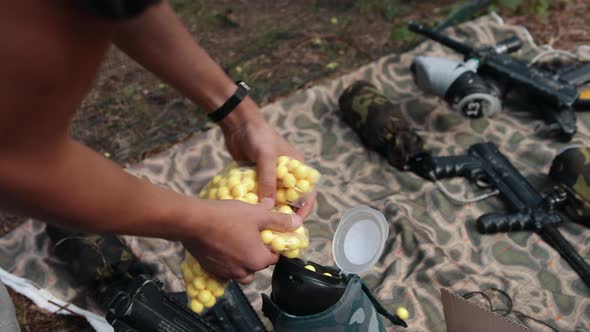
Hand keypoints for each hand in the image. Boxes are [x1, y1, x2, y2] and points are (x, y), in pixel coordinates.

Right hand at [182, 199, 301, 283]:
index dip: (274, 244)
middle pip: (258, 265)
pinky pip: (226, 270)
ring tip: (238, 242)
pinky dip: (228, 261)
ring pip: (242, 271)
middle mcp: (243, 272)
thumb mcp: (258, 214)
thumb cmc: (227, 217)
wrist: (192, 221)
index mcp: (257, 260)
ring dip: (244, 260)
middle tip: (252, 234)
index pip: (275, 257)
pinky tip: (223, 246)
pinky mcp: (211, 270)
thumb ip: (279, 221)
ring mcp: (225, 273)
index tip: (268, 233)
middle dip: (258, 252)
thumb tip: (297, 223)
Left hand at [221, 106, 315, 217]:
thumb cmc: (257, 136)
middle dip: (285, 214)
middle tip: (278, 230)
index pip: (307, 193)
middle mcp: (286, 174)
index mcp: (297, 167)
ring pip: (274, 199)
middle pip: (290, 199)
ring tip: (264, 226)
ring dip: (270, 210)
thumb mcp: (265, 157)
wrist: (238, 124)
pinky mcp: (257, 178)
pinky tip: (251, 215)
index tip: (296, 224)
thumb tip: (269, 207)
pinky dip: (257, 203)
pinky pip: (260, 194)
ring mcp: (271, 176)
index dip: (304, 209)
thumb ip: (268, 180)